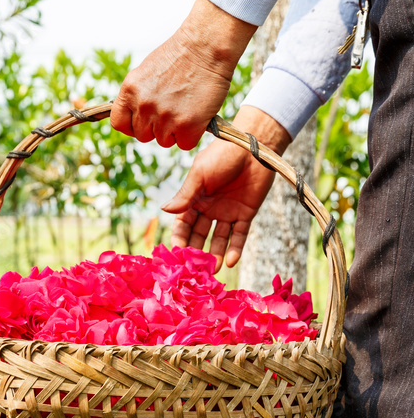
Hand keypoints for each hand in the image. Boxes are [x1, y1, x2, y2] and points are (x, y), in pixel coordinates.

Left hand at [110, 0, 255, 150]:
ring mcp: (165, 117)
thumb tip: (136, 116)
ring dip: (175, 131)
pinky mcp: (187, 126)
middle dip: (156, 128)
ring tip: (186, 108)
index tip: (142, 123)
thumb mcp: (147, 72)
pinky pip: (184, 144)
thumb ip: (138, 96)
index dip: (131, 126)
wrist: (206, 44)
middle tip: (172, 110)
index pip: (119, 123)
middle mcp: (144, 105)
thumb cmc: (180, 55)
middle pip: (143, 136)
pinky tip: (197, 115)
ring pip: (164, 141)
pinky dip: (192, 134)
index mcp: (130, 90)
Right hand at [162, 106, 291, 269]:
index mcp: (194, 199)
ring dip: (214, 255)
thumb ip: (185, 195)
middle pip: (199, 235)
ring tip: (211, 271)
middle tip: (193, 270)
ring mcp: (227, 213)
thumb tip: (164, 211)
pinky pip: (239, 235)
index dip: (180, 240)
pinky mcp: (246, 214)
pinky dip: (235, 249)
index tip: (177, 255)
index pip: (183, 225)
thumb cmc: (222, 154)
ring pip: (219, 239)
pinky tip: (229, 262)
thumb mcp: (200, 174)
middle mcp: (209, 209)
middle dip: (196, 252)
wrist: (253, 146)